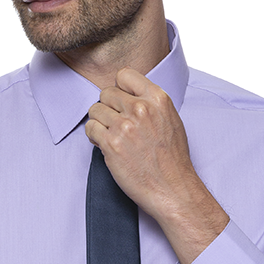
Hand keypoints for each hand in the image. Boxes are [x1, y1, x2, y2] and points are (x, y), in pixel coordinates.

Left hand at [85, 68, 228, 263]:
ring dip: (99, 123)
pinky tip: (106, 146)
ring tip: (112, 136)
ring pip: (95, 110)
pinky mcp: (111, 144)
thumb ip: (150, 103)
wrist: (172, 188)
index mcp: (158, 99)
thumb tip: (127, 95)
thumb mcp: (171, 120)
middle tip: (115, 124)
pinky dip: (94, 137)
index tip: (122, 102)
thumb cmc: (172, 159)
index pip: (124, 75)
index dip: (120, 89)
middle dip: (108, 108)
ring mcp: (125, 126)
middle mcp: (141, 109)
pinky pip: (90, 129)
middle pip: (106, 93)